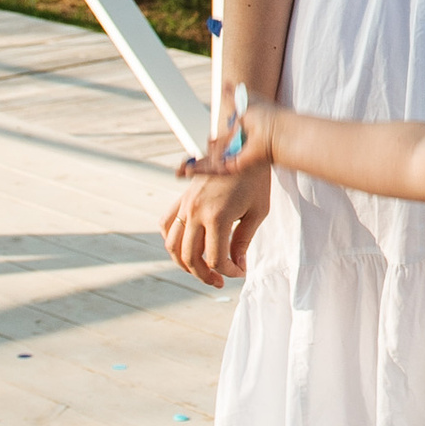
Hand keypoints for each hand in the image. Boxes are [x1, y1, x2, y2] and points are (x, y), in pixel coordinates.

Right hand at [163, 93, 281, 287]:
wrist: (242, 145)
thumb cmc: (255, 178)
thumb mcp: (257, 211)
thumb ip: (243, 240)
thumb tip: (237, 265)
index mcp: (217, 217)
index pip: (216, 259)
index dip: (229, 271)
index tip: (241, 271)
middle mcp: (196, 212)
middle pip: (191, 258)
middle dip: (206, 274)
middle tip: (220, 280)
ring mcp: (185, 204)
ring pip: (173, 245)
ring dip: (185, 264)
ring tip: (203, 270)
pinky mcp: (181, 197)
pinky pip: (166, 224)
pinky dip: (171, 240)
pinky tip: (186, 248)